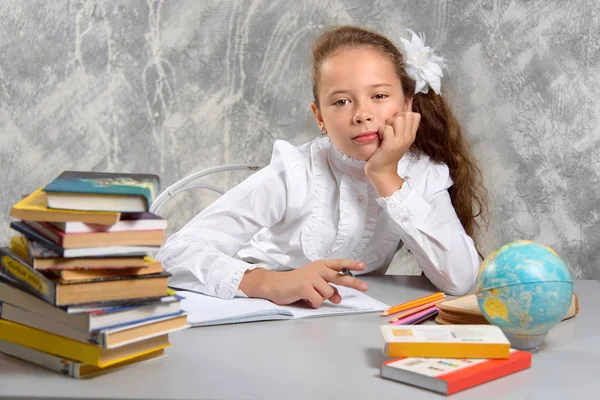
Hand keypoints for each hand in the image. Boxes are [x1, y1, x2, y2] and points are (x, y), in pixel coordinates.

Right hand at [243, 259, 367, 307]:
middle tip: (365, 287)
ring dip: (321, 298)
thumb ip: (327, 289)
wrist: (275, 284)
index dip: (351, 265)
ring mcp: (311, 277)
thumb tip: (338, 298)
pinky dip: (313, 303)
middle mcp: (317, 269)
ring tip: (310, 296)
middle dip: (354, 283)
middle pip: (339, 277)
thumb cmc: (295, 284)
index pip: (338, 264)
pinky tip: (305, 299)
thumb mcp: (313, 284)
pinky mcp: (304, 286)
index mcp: (320, 265)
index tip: (363, 266)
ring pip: (328, 293)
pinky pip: (318, 300)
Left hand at [364, 110, 420, 178]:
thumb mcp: (398, 138)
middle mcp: (408, 138)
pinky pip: (387, 128)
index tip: (395, 126)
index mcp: (411, 135)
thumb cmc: (386, 153)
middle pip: (407, 114)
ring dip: (388, 124)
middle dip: (395, 118)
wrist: (382, 171)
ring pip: (398, 119)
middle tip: (389, 130)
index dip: (403, 115)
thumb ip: (402, 126)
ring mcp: (401, 141)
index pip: (415, 115)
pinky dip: (381, 130)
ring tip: (385, 134)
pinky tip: (380, 138)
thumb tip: (405, 105)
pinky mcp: (391, 145)